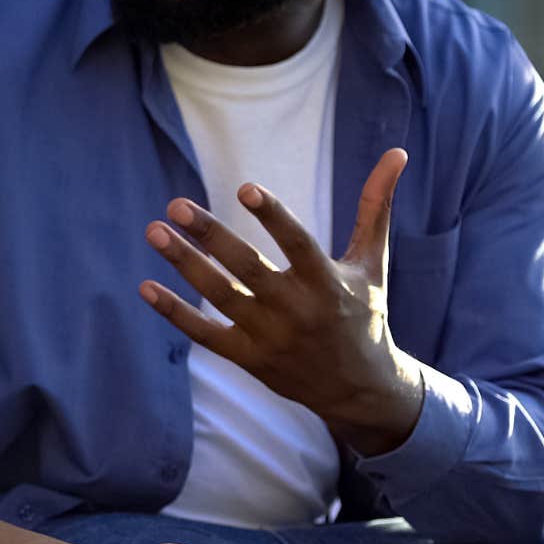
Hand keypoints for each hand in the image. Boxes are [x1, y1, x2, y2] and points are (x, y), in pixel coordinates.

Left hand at [140, 148, 423, 455]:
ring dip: (185, 265)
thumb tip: (397, 153)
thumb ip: (376, 208)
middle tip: (176, 205)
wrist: (360, 389)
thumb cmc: (365, 314)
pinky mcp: (249, 358)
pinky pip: (205, 335)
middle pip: (248, 269)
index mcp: (328, 283)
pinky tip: (145, 287)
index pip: (298, 245)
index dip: (274, 217)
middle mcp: (298, 311)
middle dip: (211, 236)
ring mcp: (270, 337)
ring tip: (154, 231)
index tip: (245, 187)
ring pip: (222, 297)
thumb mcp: (373, 263)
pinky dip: (175, 314)